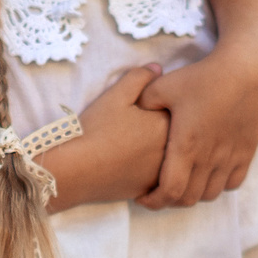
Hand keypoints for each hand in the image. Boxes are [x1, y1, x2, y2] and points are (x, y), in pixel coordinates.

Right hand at [42, 64, 167, 211]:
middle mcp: (172, 150)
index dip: (167, 105)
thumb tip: (158, 68)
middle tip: (146, 124)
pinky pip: (160, 177)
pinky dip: (152, 169)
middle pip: (179, 135)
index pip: (180, 109)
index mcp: (166, 124)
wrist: (76, 170)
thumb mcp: (116, 95)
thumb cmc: (95, 130)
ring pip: (171, 157)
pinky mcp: (151, 190)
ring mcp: (163, 173)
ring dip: (163, 150)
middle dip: (168, 128)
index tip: (155, 105)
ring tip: (139, 143)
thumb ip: (139, 78)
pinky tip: (136, 162)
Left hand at [138, 16, 257, 208]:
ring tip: (182, 183)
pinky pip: (233, 183)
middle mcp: (209, 158)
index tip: (142, 197)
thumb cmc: (203, 77)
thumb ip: (141, 100)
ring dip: (193, 194)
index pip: (170, 192)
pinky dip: (218, 185)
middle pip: (188, 199)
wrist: (246, 70)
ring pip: (210, 194)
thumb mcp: (164, 86)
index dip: (153, 202)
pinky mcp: (247, 153)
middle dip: (169, 201)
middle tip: (158, 192)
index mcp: (186, 146)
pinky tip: (208, 173)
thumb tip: (129, 111)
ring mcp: (230, 157)